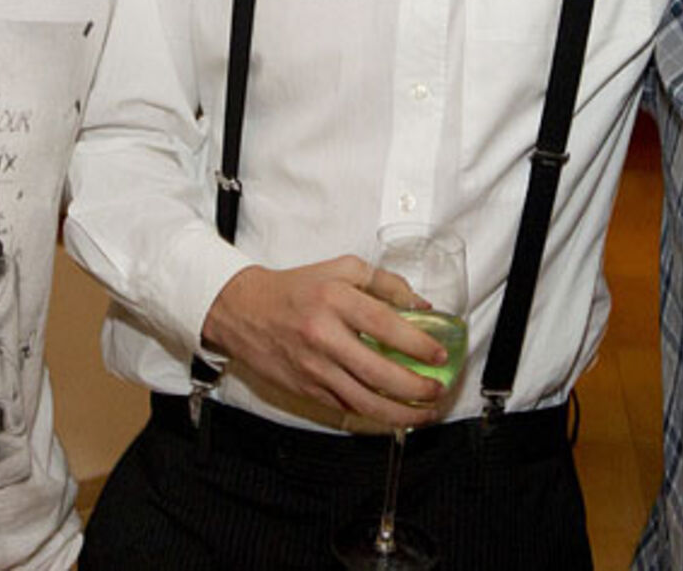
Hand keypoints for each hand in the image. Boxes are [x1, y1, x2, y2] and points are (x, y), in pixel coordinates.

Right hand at [201, 257, 447, 428]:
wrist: (243, 311)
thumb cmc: (296, 288)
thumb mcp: (341, 269)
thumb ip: (384, 283)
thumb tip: (421, 305)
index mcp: (334, 300)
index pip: (384, 324)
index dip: (417, 343)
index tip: (440, 355)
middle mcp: (323, 336)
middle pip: (377, 372)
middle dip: (415, 388)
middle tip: (437, 390)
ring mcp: (313, 367)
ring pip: (363, 401)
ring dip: (399, 413)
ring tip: (424, 413)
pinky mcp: (305, 388)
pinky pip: (345, 407)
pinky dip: (373, 414)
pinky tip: (392, 413)